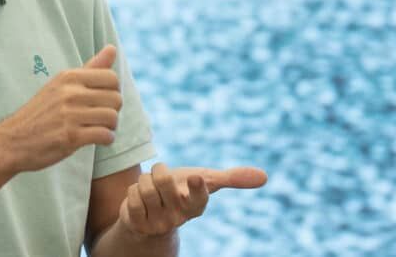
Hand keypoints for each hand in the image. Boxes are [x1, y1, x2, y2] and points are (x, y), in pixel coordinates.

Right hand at [0, 45, 122, 173]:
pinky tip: (96, 139)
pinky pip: (105, 135)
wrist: (13, 140)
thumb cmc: (41, 112)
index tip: (102, 101)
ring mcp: (69, 114)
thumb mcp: (61, 85)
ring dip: (110, 127)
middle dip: (113, 110)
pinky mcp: (70, 136)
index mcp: (68, 77)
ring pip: (112, 117)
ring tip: (99, 129)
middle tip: (100, 118)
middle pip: (116, 98)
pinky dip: (106, 140)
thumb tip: (113, 48)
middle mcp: (69, 92)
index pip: (111, 77)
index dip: (113, 91)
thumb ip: (90, 68)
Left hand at [119, 164, 267, 237]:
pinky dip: (132, 191)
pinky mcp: (137, 224)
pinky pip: (131, 196)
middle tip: (162, 178)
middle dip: (159, 170)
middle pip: (164, 181)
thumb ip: (232, 178)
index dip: (196, 188)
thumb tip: (264, 176)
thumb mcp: (205, 181)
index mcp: (196, 207)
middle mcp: (179, 218)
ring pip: (145, 186)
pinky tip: (138, 199)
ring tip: (150, 189)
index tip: (195, 177)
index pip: (198, 200)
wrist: (152, 209)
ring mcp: (157, 223)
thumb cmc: (181, 190)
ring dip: (144, 180)